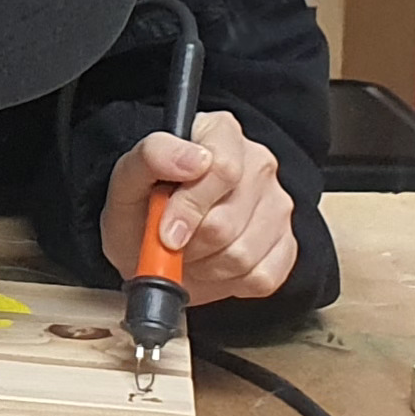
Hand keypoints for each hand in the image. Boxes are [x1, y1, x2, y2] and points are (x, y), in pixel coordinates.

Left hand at [99, 113, 296, 304]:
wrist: (145, 243)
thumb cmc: (139, 207)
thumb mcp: (127, 177)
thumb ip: (153, 157)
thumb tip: (193, 160)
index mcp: (221, 133)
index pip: (223, 169)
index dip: (189, 207)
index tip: (165, 230)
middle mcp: (257, 163)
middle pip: (229, 221)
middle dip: (190, 242)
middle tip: (169, 240)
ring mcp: (278, 205)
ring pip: (243, 255)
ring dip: (204, 265)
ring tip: (188, 251)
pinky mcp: (287, 246)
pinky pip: (260, 278)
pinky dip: (226, 282)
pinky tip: (211, 264)